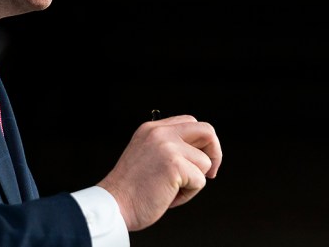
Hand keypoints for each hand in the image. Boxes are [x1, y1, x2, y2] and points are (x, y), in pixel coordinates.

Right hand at [97, 114, 221, 230]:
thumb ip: (168, 147)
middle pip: (206, 131)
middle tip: (210, 173)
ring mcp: (168, 146)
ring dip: (194, 181)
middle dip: (215, 152)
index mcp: (152, 129)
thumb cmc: (131, 190)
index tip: (200, 161)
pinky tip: (168, 197)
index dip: (201, 142)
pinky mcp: (175, 165)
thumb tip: (201, 153)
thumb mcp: (147, 156)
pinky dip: (188, 194)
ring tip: (171, 190)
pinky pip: (200, 181)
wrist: (113, 205)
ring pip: (205, 162)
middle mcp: (160, 132)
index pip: (190, 122)